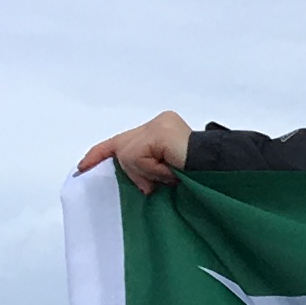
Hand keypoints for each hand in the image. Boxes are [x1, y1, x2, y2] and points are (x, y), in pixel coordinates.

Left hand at [76, 112, 193, 192]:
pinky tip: (172, 171)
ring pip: (127, 154)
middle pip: (123, 147)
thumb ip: (147, 169)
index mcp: (162, 129)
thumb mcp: (166, 172)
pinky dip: (152, 170)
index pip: (124, 140)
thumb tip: (139, 182)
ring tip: (172, 175)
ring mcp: (159, 125)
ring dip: (146, 172)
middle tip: (156, 181)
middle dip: (132, 169)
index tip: (82, 166)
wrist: (224, 172)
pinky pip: (137, 158)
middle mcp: (159, 122)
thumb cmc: (204, 177)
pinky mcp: (159, 134)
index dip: (101, 153)